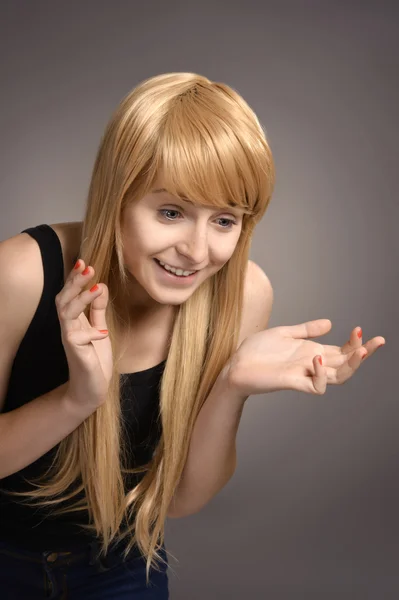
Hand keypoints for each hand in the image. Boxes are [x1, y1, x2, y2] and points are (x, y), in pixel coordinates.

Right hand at [55, 259, 112, 412]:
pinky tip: (102, 332)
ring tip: (96, 287)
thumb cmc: (94, 358)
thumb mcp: (99, 328)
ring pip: (66, 313)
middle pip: (64, 298)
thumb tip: (101, 285)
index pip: (70, 293)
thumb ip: (98, 309)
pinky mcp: (75, 352)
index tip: (84, 262)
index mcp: (74, 319)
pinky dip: (90, 332)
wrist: (92, 387)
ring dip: (81, 299)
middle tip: (88, 267)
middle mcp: (69, 326)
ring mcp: (70, 338)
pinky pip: (77, 337)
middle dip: (74, 282)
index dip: (75, 278)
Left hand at [228, 319, 385, 396]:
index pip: (341, 352)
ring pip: (338, 377)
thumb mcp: (285, 333)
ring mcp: (304, 374)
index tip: (363, 331)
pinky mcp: (293, 382)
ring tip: (360, 349)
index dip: (355, 344)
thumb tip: (330, 323)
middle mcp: (312, 365)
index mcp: (311, 353)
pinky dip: (322, 374)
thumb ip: (306, 330)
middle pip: (346, 364)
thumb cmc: (256, 351)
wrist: (235, 366)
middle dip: (363, 353)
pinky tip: (320, 358)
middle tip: (377, 340)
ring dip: (351, 364)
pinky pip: (316, 386)